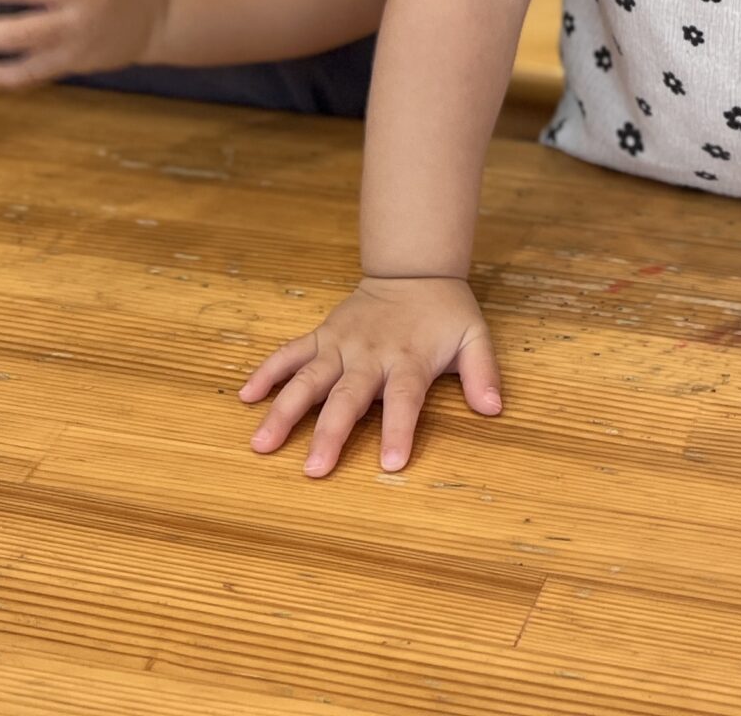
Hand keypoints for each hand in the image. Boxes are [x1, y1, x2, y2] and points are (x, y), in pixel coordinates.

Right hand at [239, 276, 502, 475]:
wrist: (413, 270)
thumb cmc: (445, 313)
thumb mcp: (474, 337)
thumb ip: (483, 373)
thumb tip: (494, 409)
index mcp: (408, 359)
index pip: (403, 399)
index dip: (398, 429)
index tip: (390, 464)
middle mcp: (369, 354)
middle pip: (347, 397)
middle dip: (330, 434)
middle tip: (313, 470)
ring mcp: (340, 344)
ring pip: (308, 379)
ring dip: (284, 410)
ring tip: (261, 443)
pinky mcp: (322, 336)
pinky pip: (289, 353)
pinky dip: (267, 372)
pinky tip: (246, 396)